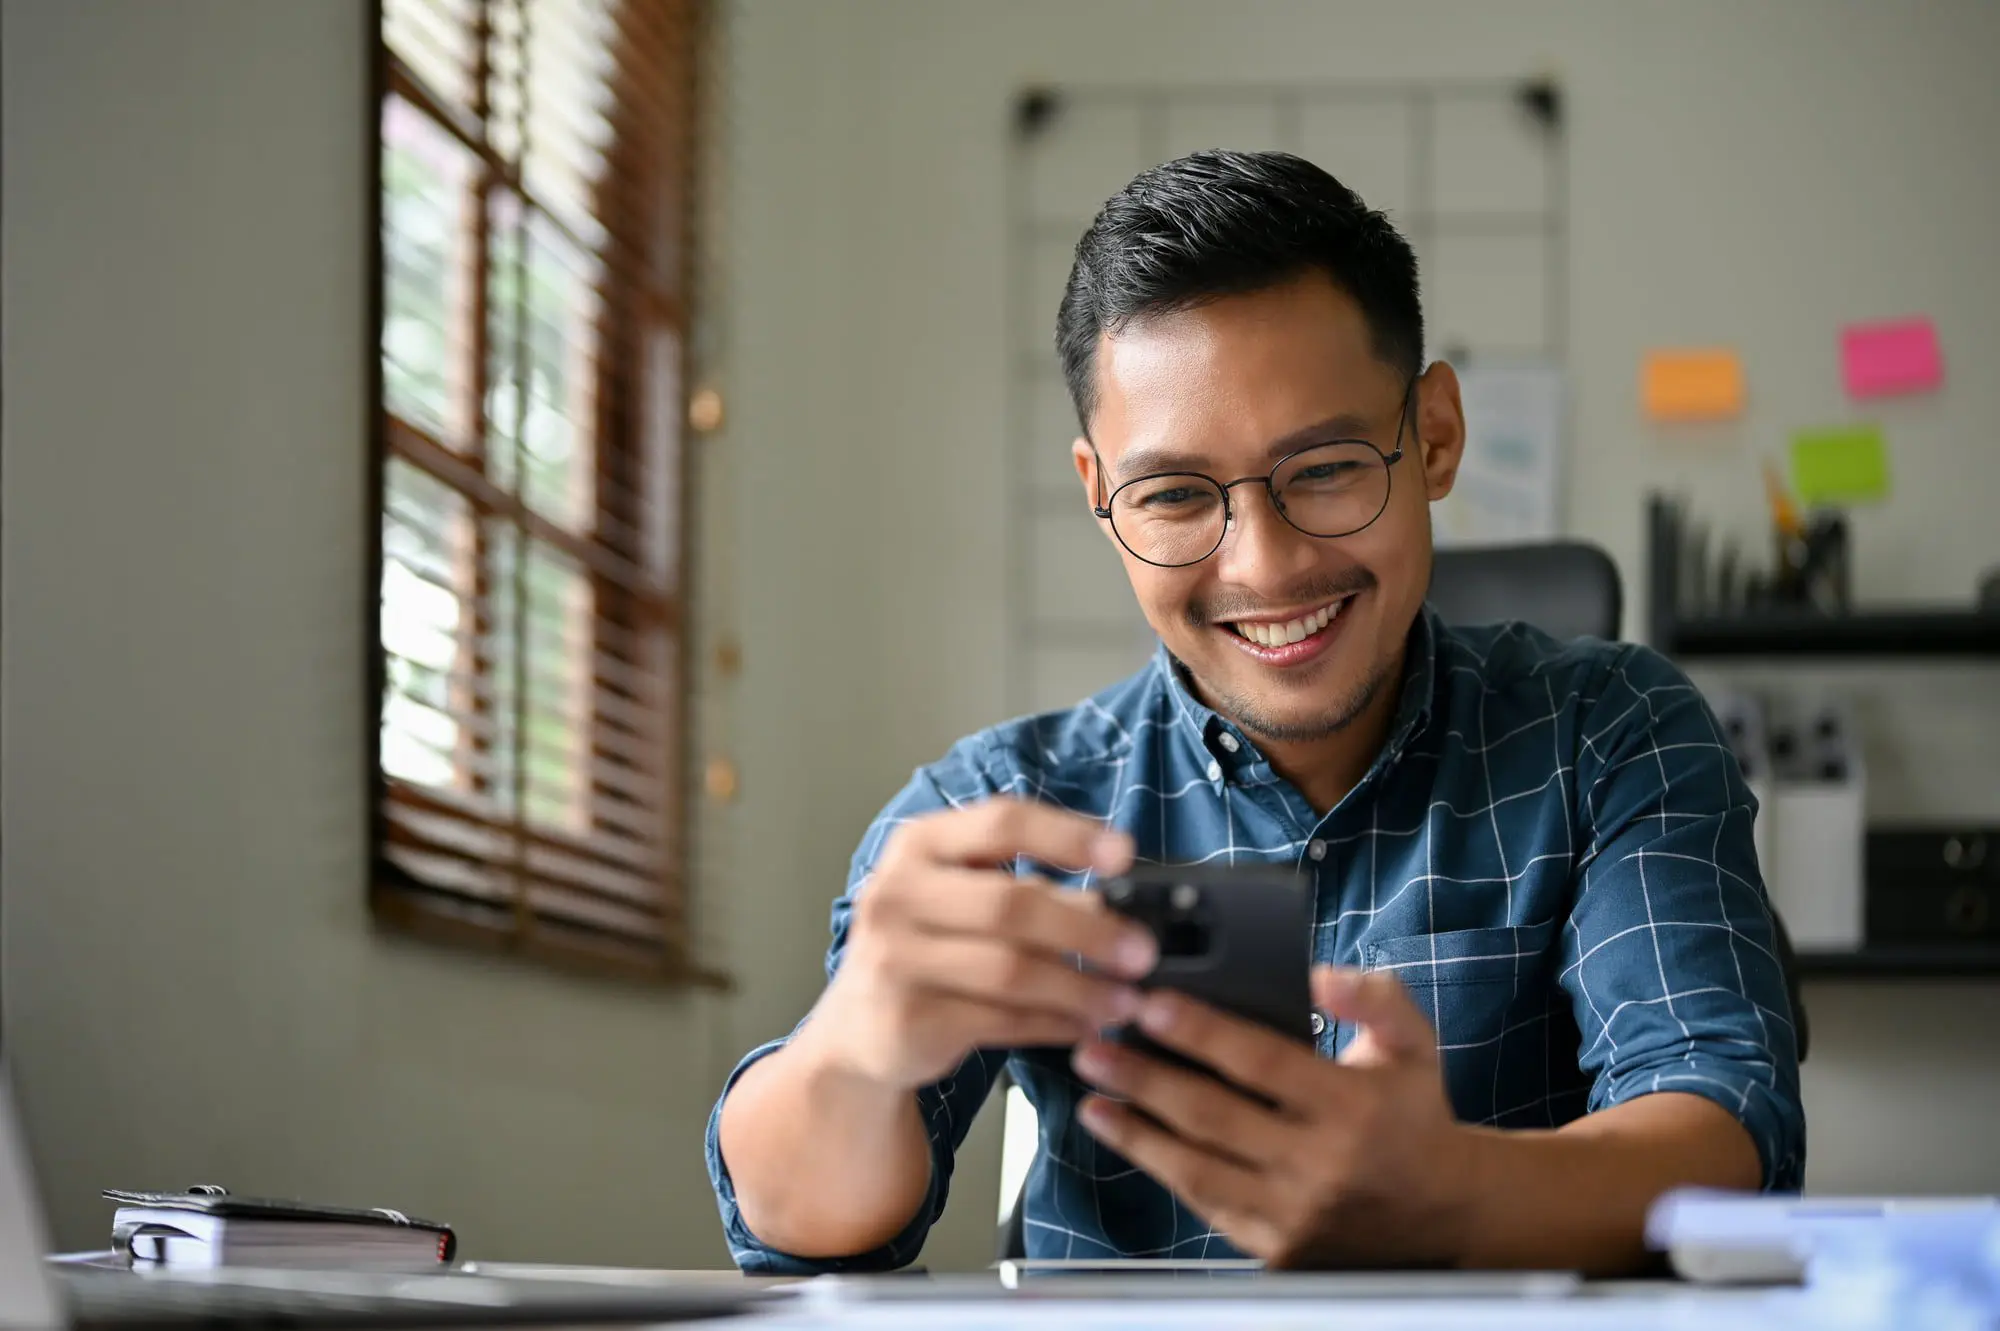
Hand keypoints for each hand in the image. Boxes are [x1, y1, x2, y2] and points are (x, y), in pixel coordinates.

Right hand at [804, 797, 1157, 1091]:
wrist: (856, 1032)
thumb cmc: (924, 951)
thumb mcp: (962, 901)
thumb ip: (1029, 891)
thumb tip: (1118, 904)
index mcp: (917, 846)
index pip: (1000, 823)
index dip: (1067, 836)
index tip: (1124, 854)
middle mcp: (896, 894)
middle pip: (1010, 903)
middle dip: (1088, 930)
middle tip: (1142, 951)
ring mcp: (895, 959)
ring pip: (1011, 971)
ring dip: (1081, 988)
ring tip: (1127, 1001)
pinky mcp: (908, 1020)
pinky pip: (1001, 1021)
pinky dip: (1055, 1025)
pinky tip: (1087, 1027)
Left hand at [1071, 965, 1475, 1267]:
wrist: (1444, 1211)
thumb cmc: (1413, 1113)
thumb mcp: (1414, 1042)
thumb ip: (1373, 998)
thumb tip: (1317, 976)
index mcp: (1352, 1107)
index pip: (1261, 1063)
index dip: (1200, 1032)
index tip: (1148, 1004)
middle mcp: (1320, 1166)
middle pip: (1213, 1116)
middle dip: (1144, 1078)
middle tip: (1091, 1046)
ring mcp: (1294, 1214)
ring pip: (1197, 1169)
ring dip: (1135, 1131)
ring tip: (1091, 1095)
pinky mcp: (1275, 1247)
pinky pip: (1206, 1203)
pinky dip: (1162, 1168)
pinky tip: (1127, 1136)